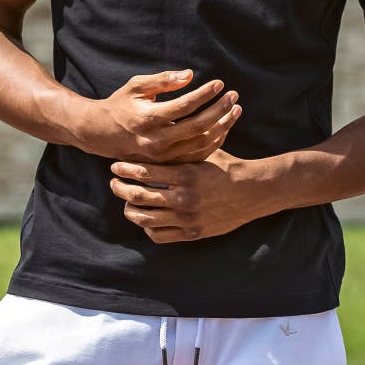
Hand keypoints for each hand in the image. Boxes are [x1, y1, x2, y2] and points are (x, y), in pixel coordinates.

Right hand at [78, 70, 241, 163]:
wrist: (102, 134)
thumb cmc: (121, 104)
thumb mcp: (137, 86)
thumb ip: (163, 80)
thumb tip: (190, 74)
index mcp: (149, 119)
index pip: (185, 106)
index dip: (205, 94)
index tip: (219, 83)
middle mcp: (156, 140)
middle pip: (198, 126)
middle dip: (220, 109)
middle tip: (234, 95)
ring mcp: (162, 155)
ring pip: (200, 143)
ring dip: (222, 126)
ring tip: (235, 109)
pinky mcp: (166, 163)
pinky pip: (196, 155)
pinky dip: (213, 142)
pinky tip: (224, 127)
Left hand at [109, 148, 262, 243]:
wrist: (251, 192)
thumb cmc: (226, 166)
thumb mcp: (203, 151)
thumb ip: (180, 146)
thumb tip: (158, 130)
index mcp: (185, 174)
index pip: (144, 172)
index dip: (125, 168)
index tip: (115, 165)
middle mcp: (183, 197)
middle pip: (139, 196)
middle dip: (120, 188)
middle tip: (113, 183)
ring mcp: (186, 218)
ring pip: (144, 218)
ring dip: (129, 209)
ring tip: (125, 202)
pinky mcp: (191, 233)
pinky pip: (159, 235)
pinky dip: (147, 227)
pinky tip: (145, 218)